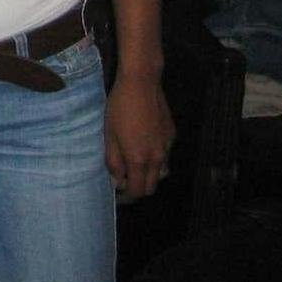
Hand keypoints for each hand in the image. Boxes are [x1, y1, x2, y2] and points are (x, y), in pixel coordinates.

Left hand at [105, 73, 174, 202]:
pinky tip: (143, 145)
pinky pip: (165, 155)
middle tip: (123, 182)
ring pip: (161, 173)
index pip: (136, 191)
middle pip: (151, 186)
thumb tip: (116, 181)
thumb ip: (113, 161)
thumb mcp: (108, 135)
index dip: (126, 197)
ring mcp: (168, 146)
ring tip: (134, 166)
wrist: (141, 83)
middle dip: (137, 189)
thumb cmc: (119, 108)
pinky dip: (155, 158)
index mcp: (139, 159)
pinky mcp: (172, 135)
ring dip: (149, 176)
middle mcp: (158, 157)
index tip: (117, 196)